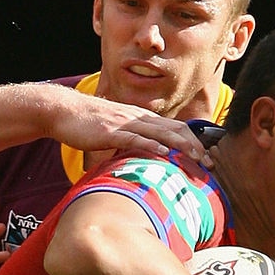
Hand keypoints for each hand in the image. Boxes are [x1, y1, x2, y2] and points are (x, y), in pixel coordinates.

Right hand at [49, 92, 211, 166]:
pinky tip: (162, 152)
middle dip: (195, 146)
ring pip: (160, 132)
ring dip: (181, 145)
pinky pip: (134, 137)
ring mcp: (125, 123)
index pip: (175, 128)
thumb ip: (131, 142)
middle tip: (211, 164)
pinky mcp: (110, 132)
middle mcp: (138, 118)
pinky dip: (150, 144)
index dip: (195, 142)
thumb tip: (144, 160)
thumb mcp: (115, 132)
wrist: (63, 111)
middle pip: (174, 130)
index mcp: (141, 119)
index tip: (208, 158)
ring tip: (197, 158)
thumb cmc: (87, 124)